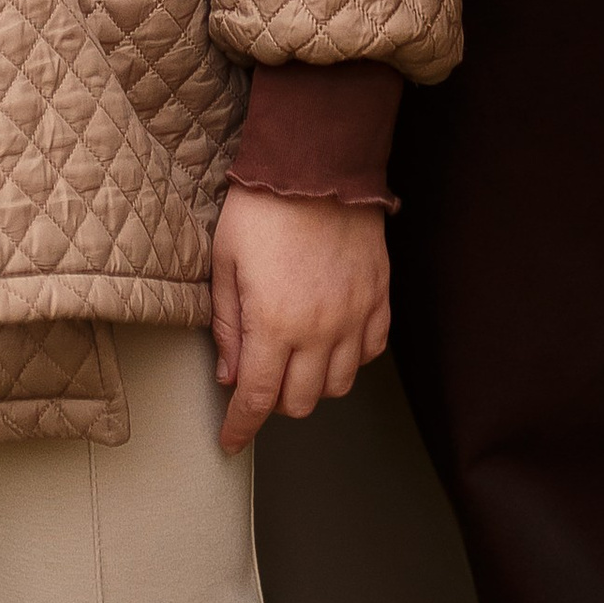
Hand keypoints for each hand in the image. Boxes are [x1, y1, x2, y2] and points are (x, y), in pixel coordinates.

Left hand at [210, 191, 392, 453]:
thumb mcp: (225, 261)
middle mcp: (320, 329)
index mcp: (275, 323)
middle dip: (274, 403)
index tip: (231, 441)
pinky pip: (372, 351)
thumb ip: (227, 325)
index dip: (241, 428)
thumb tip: (229, 376)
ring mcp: (355, 315)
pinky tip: (332, 342)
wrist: (316, 161)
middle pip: (300, 402)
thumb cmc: (263, 205)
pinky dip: (351, 359)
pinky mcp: (378, 296)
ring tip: (294, 361)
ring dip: (313, 385)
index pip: (258, 399)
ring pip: (338, 385)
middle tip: (259, 381)